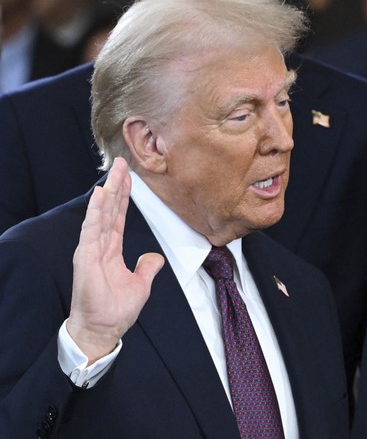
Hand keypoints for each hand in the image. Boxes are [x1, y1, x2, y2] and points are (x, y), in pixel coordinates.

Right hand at [66, 157, 163, 364]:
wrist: (103, 329)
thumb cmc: (115, 310)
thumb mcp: (141, 284)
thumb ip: (147, 267)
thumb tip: (154, 257)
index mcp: (112, 250)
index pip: (118, 216)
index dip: (124, 196)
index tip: (128, 177)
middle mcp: (100, 245)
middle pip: (109, 209)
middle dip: (116, 185)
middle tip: (121, 163)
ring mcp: (92, 249)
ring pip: (101, 213)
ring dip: (108, 191)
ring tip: (114, 171)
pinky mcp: (87, 257)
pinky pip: (92, 229)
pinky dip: (97, 211)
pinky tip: (101, 194)